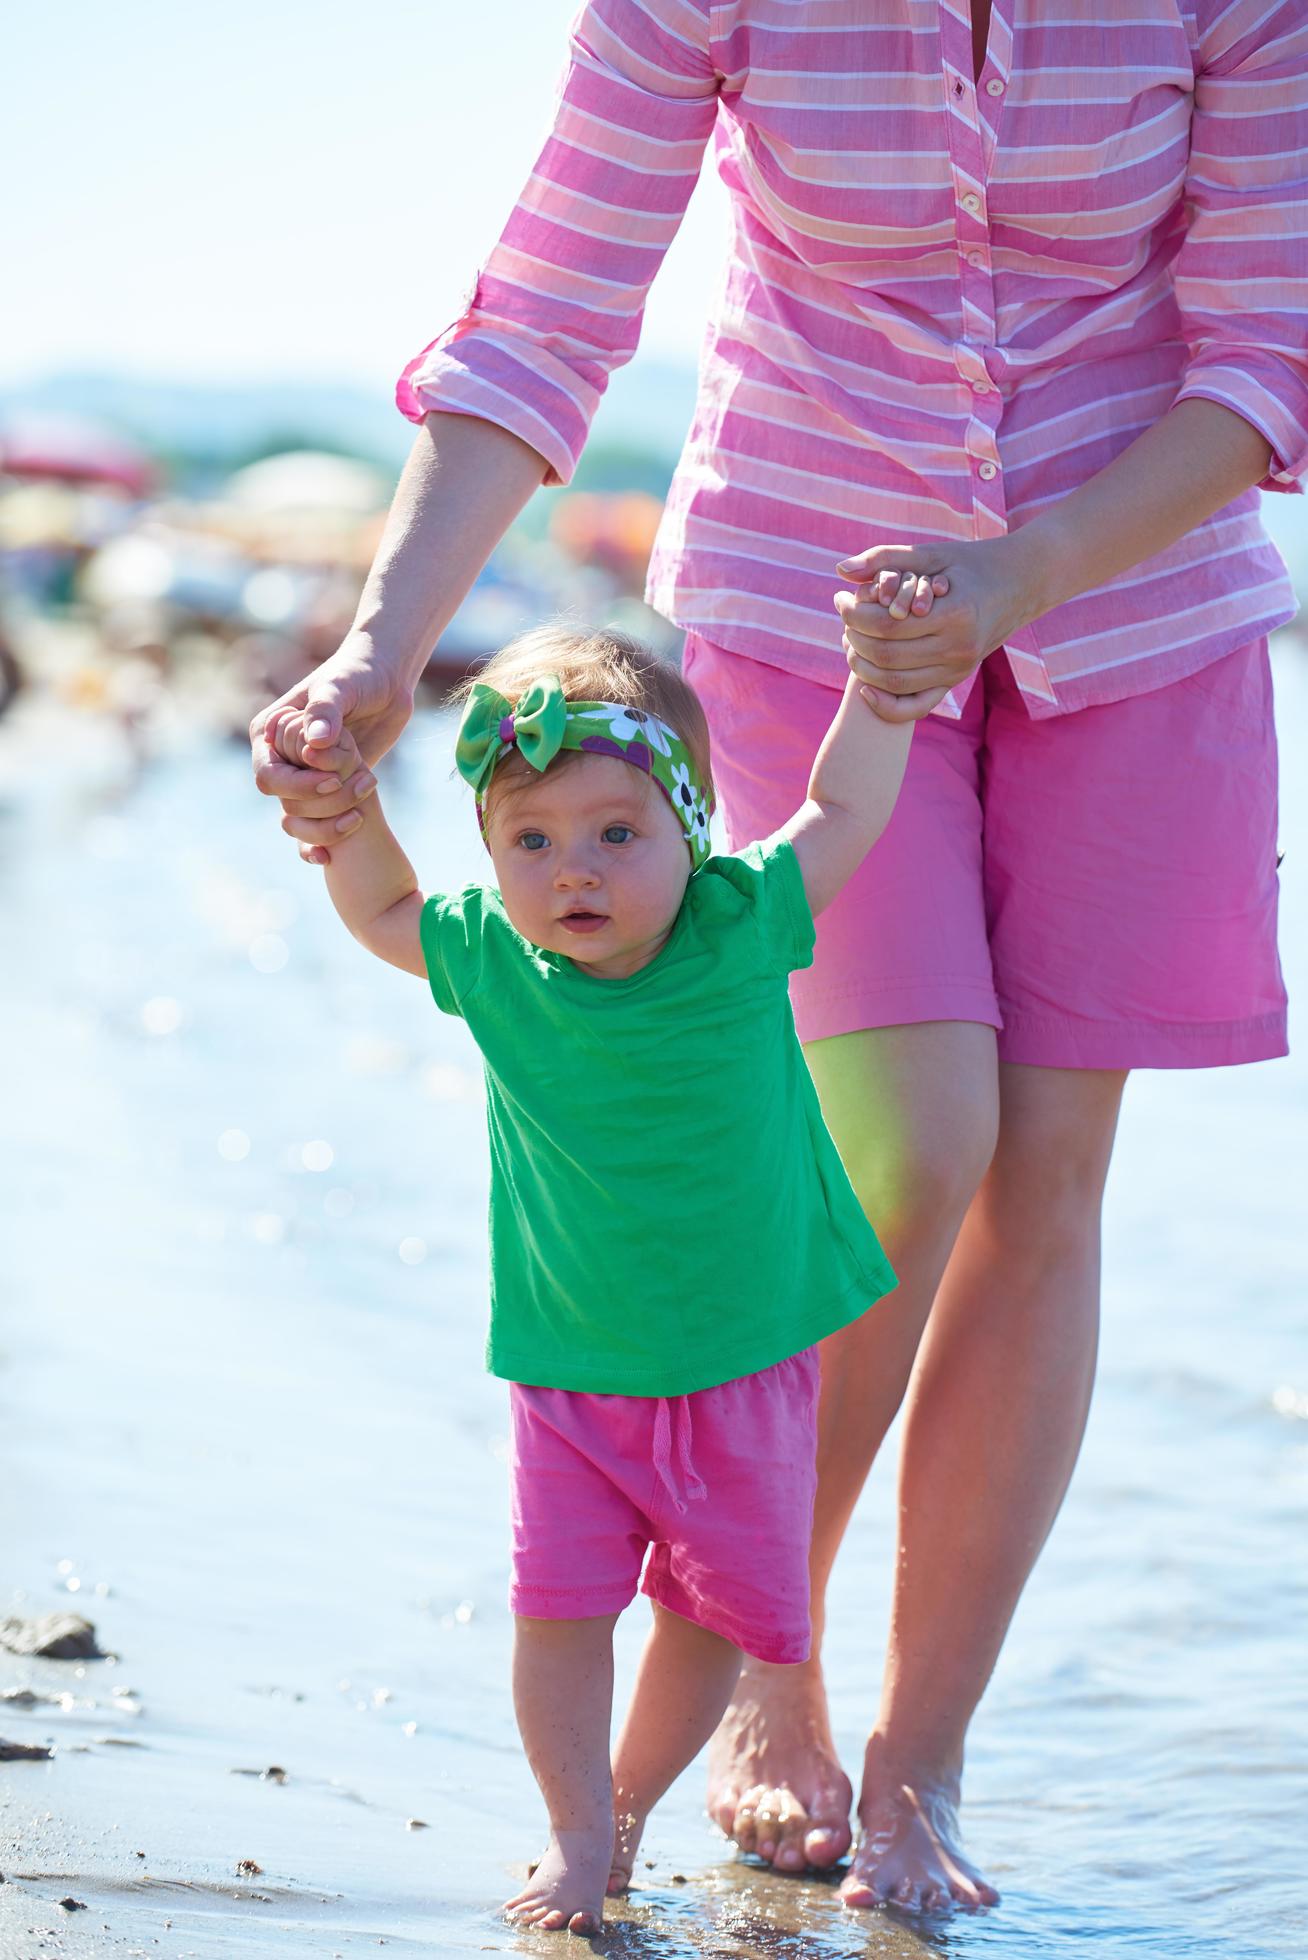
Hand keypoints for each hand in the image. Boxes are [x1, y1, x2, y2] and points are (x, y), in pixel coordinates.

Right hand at [250, 630, 414, 862]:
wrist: (386, 680)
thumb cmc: (357, 674)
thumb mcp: (341, 686)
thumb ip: (326, 709)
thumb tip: (315, 742)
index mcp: (270, 733)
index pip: (267, 775)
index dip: (296, 786)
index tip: (331, 780)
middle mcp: (281, 759)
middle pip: (283, 802)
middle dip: (318, 806)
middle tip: (358, 791)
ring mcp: (303, 776)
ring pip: (299, 819)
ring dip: (327, 825)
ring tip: (360, 815)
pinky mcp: (328, 790)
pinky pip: (314, 825)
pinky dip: (320, 842)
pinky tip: (330, 857)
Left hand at [834, 534, 1047, 721]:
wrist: (1021, 585)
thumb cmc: (971, 564)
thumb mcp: (931, 553)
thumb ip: (884, 557)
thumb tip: (840, 571)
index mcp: (955, 614)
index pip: (887, 624)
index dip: (854, 614)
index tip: (841, 599)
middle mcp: (959, 648)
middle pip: (886, 655)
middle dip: (853, 637)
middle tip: (844, 618)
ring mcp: (959, 669)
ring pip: (894, 682)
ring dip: (862, 666)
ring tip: (850, 640)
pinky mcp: (956, 681)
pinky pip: (915, 706)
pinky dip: (886, 706)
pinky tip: (865, 689)